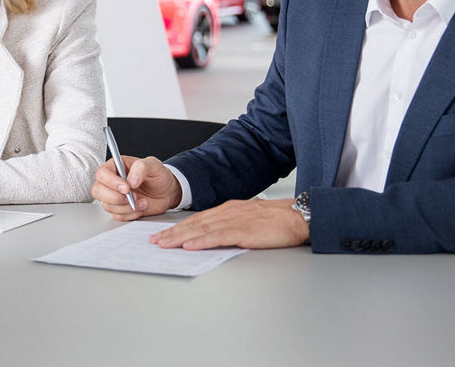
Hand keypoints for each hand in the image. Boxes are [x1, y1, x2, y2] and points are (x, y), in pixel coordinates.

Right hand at [90, 156, 181, 219]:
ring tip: (142, 201)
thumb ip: (141, 168)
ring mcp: (114, 197)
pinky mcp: (120, 209)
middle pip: (98, 191)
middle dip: (115, 197)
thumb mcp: (154, 165)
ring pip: (107, 206)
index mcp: (116, 167)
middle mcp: (112, 182)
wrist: (167, 192)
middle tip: (133, 197)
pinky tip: (141, 207)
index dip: (111, 182)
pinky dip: (131, 214)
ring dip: (127, 207)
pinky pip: (118, 216)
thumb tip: (131, 180)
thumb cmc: (158, 175)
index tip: (126, 188)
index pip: (102, 174)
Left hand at [149, 198, 309, 249]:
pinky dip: (201, 241)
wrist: (299, 216)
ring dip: (180, 237)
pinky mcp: (244, 231)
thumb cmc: (279, 221)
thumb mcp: (250, 219)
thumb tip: (216, 236)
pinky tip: (189, 246)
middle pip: (194, 223)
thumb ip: (233, 225)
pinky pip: (218, 237)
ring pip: (201, 229)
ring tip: (164, 244)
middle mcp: (229, 212)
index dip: (179, 227)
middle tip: (155, 240)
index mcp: (230, 209)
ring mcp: (235, 220)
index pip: (198, 219)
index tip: (164, 234)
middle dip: (172, 232)